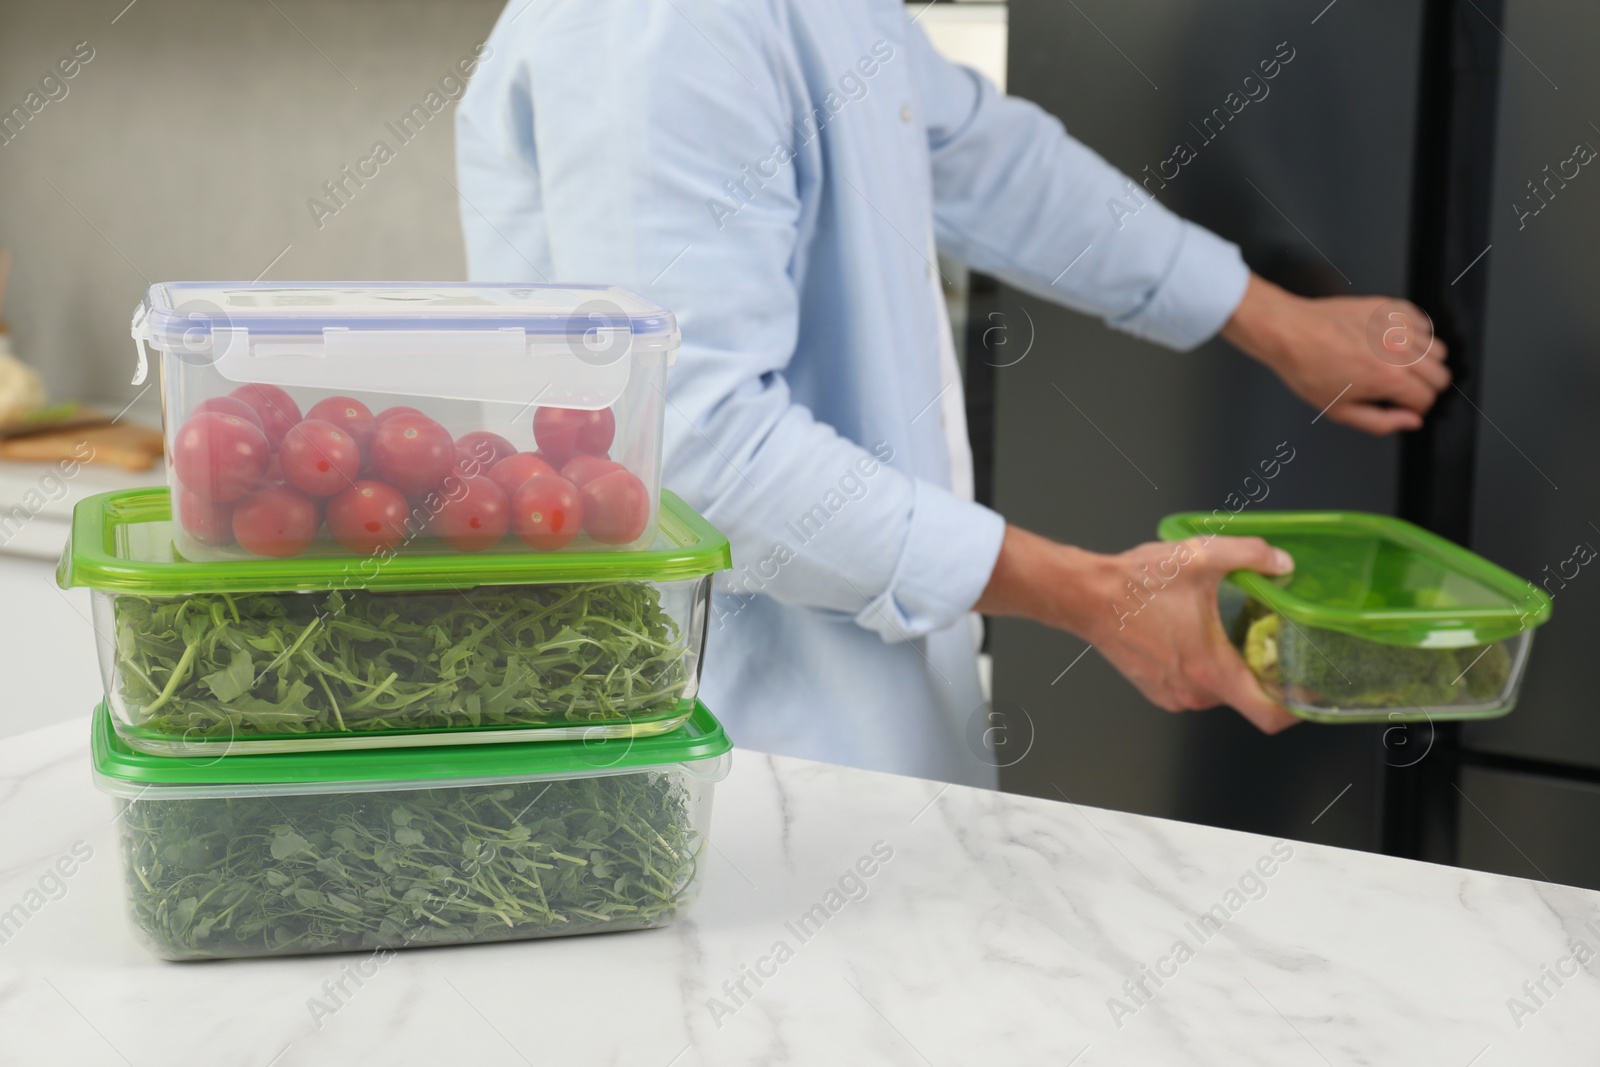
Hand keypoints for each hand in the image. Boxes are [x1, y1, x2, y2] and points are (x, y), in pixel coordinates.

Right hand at [977, 526, 1298, 733]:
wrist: (1085, 596)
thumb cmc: (1134, 584)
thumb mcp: (1200, 556)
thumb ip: (1250, 555)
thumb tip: (1282, 563)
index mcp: (1211, 669)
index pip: (1270, 714)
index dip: (1299, 706)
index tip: (1310, 689)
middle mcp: (1194, 691)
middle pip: (1248, 696)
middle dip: (1262, 670)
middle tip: (1267, 637)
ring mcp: (1174, 694)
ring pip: (1221, 690)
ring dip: (1231, 665)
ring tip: (1228, 629)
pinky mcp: (1158, 690)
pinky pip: (1197, 687)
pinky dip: (1205, 667)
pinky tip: (1196, 634)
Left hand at [1220, 274, 1450, 434]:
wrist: (1290, 332)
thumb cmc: (1308, 369)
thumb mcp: (1339, 410)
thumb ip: (1381, 422)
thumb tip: (1411, 421)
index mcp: (1387, 377)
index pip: (1428, 398)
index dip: (1417, 408)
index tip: (1404, 406)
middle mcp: (1399, 349)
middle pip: (1441, 374)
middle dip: (1425, 388)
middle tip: (1402, 389)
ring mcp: (1397, 325)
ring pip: (1438, 349)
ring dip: (1424, 361)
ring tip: (1397, 366)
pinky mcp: (1390, 307)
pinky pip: (1423, 323)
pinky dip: (1417, 335)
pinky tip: (1395, 343)